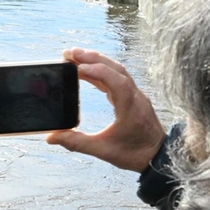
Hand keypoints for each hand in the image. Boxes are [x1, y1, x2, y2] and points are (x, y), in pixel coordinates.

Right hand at [46, 48, 164, 172]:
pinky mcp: (132, 97)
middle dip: (92, 58)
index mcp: (131, 109)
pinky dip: (101, 70)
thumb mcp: (103, 151)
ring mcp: (135, 95)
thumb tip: (52, 137)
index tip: (78, 67)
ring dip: (96, 61)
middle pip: (115, 69)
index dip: (98, 71)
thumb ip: (77, 143)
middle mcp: (135, 97)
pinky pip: (117, 77)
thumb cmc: (135, 154)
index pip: (117, 82)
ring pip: (117, 70)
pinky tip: (86, 70)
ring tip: (75, 56)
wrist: (157, 157)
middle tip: (69, 53)